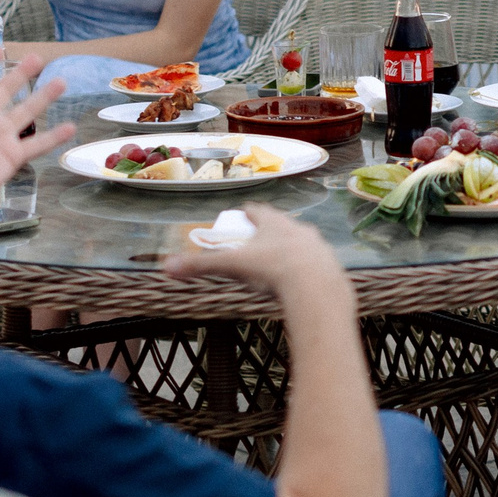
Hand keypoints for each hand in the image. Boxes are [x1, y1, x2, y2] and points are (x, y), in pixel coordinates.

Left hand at [0, 36, 73, 210]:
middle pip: (7, 89)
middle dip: (21, 74)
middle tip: (37, 58)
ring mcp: (0, 135)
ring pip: (27, 112)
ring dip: (44, 98)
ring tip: (61, 82)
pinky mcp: (12, 155)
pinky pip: (38, 144)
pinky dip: (55, 137)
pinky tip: (71, 127)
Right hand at [165, 207, 343, 295]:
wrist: (316, 285)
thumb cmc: (272, 269)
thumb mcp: (232, 266)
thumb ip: (200, 266)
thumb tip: (167, 266)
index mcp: (273, 223)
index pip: (257, 210)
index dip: (247, 213)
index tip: (242, 215)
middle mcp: (297, 228)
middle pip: (280, 224)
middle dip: (269, 231)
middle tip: (259, 240)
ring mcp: (316, 245)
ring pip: (301, 241)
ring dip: (290, 248)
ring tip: (281, 261)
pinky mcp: (330, 264)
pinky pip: (316, 263)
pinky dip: (306, 268)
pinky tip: (302, 280)